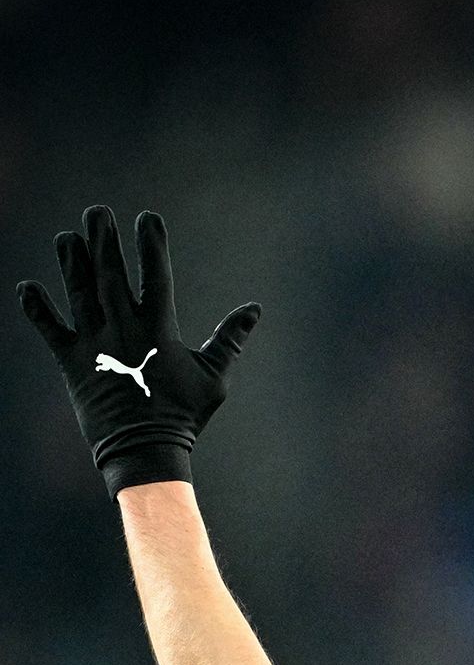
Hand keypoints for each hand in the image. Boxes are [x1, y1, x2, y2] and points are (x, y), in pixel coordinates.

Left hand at [18, 206, 259, 497]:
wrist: (144, 451)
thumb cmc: (183, 416)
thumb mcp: (214, 377)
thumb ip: (230, 339)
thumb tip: (254, 309)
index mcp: (158, 329)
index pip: (154, 273)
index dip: (150, 243)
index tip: (146, 218)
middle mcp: (122, 328)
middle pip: (109, 272)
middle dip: (102, 238)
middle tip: (96, 212)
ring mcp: (94, 344)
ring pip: (78, 291)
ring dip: (71, 261)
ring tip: (68, 237)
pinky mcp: (71, 362)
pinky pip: (49, 328)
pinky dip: (37, 307)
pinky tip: (28, 287)